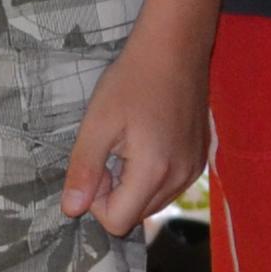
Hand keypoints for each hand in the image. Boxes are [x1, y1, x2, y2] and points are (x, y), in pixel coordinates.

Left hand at [60, 25, 210, 224]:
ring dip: (133, 186)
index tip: (98, 164)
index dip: (97, 201)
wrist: (175, 49)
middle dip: (115, 194)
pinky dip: (152, 176)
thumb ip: (83, 170)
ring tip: (129, 145)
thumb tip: (71, 210)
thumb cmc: (132, 81)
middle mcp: (180, 178)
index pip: (117, 222)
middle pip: (136, 216)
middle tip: (111, 152)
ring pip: (152, 204)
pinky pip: (169, 187)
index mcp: (154, 171)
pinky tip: (148, 142)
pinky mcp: (200, 160)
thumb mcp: (97, 124)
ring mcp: (194, 170)